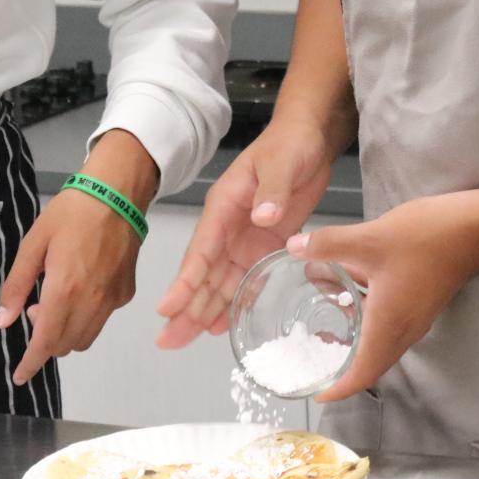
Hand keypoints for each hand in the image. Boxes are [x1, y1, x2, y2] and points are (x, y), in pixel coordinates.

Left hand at [0, 187, 144, 385]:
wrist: (118, 193)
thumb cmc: (71, 213)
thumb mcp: (33, 244)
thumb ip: (17, 286)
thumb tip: (2, 322)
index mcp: (64, 290)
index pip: (45, 342)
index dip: (31, 363)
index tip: (20, 376)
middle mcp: (92, 302)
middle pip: (66, 345)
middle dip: (46, 341)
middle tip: (35, 310)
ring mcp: (113, 299)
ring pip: (86, 337)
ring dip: (66, 333)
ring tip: (56, 301)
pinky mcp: (127, 292)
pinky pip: (102, 319)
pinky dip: (87, 318)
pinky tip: (82, 289)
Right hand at [157, 117, 333, 348]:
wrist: (310, 137)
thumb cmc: (289, 143)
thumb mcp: (280, 163)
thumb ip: (271, 190)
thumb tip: (262, 217)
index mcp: (224, 207)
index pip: (200, 250)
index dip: (185, 282)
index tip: (168, 308)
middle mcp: (229, 228)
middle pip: (203, 274)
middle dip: (185, 308)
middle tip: (168, 341)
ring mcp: (246, 238)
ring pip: (221, 281)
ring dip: (205, 310)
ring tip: (186, 340)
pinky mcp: (266, 243)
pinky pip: (248, 278)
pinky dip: (236, 301)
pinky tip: (223, 324)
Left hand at [287, 190, 478, 403]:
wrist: (477, 228)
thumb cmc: (425, 237)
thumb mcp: (369, 238)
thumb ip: (328, 244)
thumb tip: (293, 246)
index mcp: (389, 324)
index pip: (363, 373)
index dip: (340, 389)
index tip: (319, 395)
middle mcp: (404, 329)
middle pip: (372, 363)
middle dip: (344, 369)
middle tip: (316, 362)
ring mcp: (416, 316)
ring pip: (381, 342)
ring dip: (355, 342)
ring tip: (327, 330)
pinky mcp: (422, 301)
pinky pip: (390, 324)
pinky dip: (367, 321)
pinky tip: (352, 294)